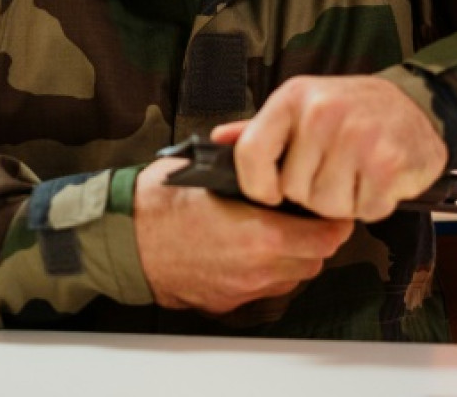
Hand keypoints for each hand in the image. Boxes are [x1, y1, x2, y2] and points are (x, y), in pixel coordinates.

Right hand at [133, 157, 352, 313]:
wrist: (123, 240)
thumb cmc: (161, 202)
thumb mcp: (211, 169)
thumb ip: (255, 170)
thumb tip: (281, 155)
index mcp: (260, 236)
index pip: (327, 237)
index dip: (333, 219)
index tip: (327, 204)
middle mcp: (257, 269)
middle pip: (315, 260)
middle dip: (315, 237)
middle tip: (305, 213)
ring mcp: (242, 289)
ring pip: (292, 276)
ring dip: (294, 255)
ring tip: (277, 228)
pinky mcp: (226, 302)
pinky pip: (264, 288)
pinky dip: (267, 270)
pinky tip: (251, 248)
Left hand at [212, 74, 447, 221]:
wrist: (417, 105)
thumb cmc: (352, 110)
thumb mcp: (301, 106)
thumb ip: (259, 130)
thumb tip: (218, 142)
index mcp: (293, 98)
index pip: (251, 155)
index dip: (257, 186)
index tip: (271, 192)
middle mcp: (323, 112)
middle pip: (293, 190)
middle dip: (312, 192)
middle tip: (334, 168)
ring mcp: (358, 136)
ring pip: (327, 206)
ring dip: (343, 201)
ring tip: (357, 172)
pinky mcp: (388, 162)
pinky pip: (364, 210)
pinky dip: (372, 204)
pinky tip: (378, 179)